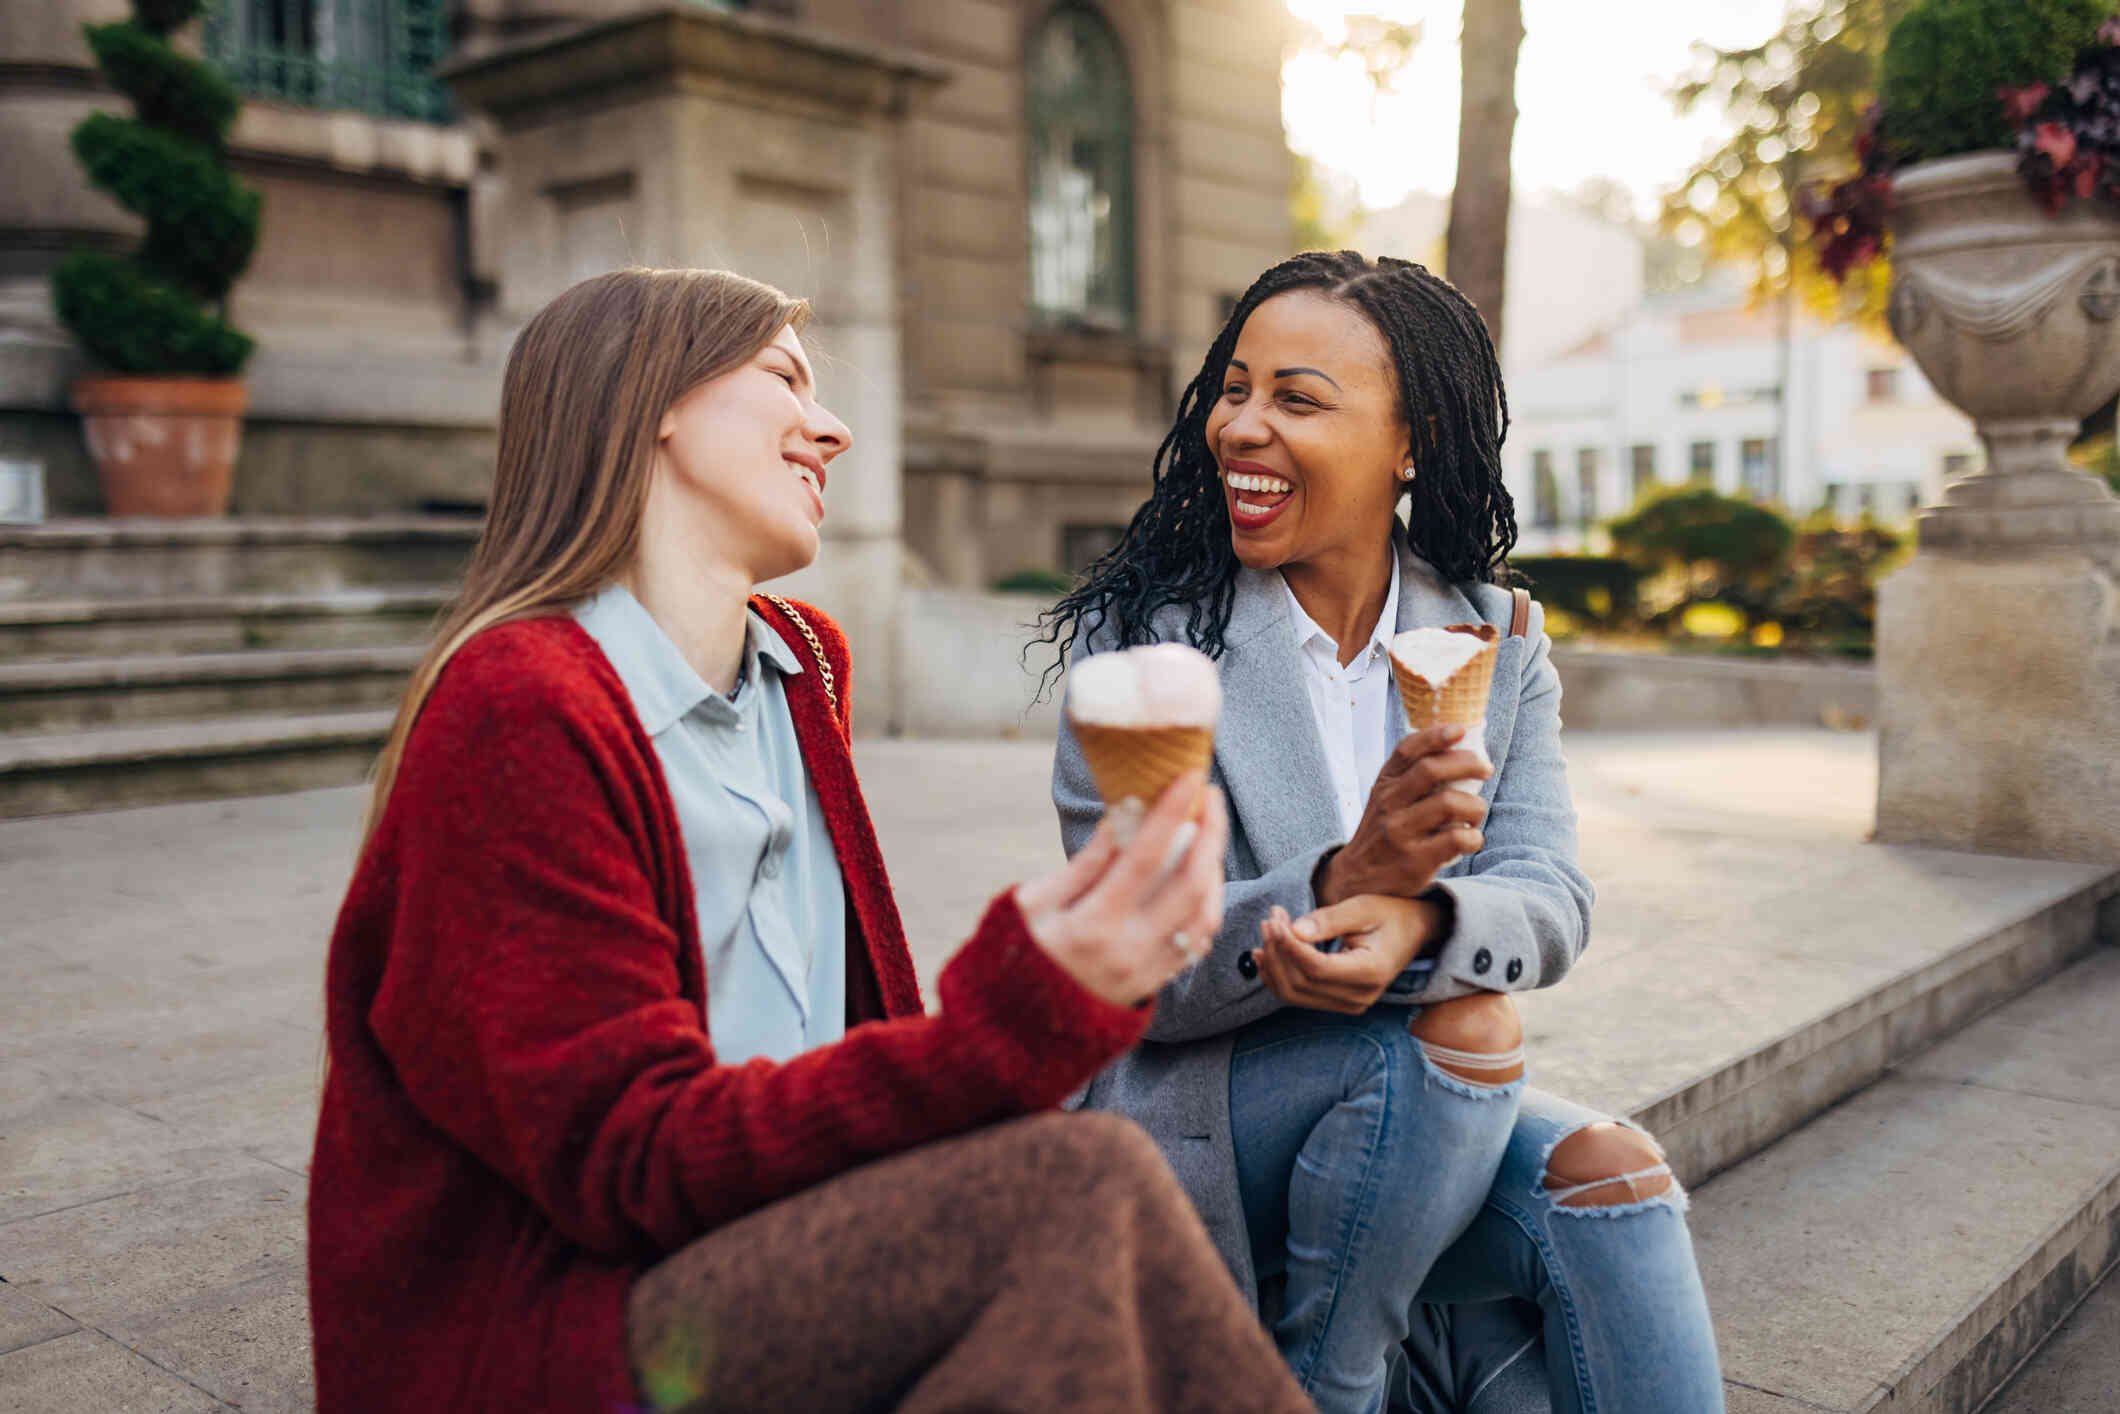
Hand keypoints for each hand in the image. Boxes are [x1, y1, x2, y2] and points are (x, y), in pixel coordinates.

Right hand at [1015, 771, 1229, 1007]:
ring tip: (1208, 836)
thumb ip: (1082, 865)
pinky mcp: (1155, 986)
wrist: (1017, 1028)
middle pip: (1192, 884)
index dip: (1172, 813)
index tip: (1190, 777)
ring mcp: (1147, 973)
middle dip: (1212, 834)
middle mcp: (1128, 951)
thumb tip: (1121, 819)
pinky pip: (1198, 943)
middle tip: (1211, 798)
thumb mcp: (1033, 904)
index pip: (1146, 858)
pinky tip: (1200, 881)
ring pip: (1206, 916)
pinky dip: (1208, 906)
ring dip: (1216, 870)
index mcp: (1091, 925)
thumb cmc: (1018, 952)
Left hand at [1250, 895, 1446, 1014]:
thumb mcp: (1363, 908)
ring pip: (1294, 994)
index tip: (1275, 919)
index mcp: (1371, 972)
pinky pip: (1298, 997)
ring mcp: (1349, 1004)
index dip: (1289, 945)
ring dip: (1274, 964)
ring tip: (1267, 931)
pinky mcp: (1338, 1002)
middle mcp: (1360, 996)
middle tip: (1270, 919)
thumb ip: (1328, 920)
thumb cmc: (1389, 915)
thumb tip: (1293, 930)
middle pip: (1301, 984)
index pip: (1317, 968)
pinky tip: (1265, 955)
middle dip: (1278, 951)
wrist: (1412, 932)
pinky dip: (1277, 977)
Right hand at [1318, 725, 1489, 904]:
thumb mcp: (1384, 801)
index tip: (1460, 729)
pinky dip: (1473, 836)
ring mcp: (1400, 833)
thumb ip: (1409, 778)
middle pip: (1431, 770)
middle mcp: (1388, 805)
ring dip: (1474, 805)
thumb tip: (1455, 747)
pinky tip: (1471, 839)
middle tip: (1485, 769)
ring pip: (1448, 803)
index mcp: (1383, 786)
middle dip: (1467, 763)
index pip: (1407, 750)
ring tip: (1476, 813)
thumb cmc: (1382, 836)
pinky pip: (1456, 839)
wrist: (1356, 881)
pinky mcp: (1414, 861)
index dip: (1435, 735)